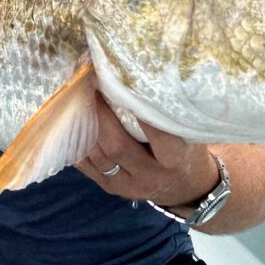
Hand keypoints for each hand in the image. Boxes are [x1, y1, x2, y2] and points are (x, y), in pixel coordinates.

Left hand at [75, 94, 217, 207]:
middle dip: (101, 114)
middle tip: (93, 87)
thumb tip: (146, 76)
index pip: (158, 135)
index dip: (140, 112)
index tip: (125, 86)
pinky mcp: (111, 189)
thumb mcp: (189, 135)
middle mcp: (150, 176)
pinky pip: (88, 167)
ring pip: (99, 156)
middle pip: (117, 146)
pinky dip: (78, 144)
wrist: (185, 188)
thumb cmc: (187, 151)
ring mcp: (128, 186)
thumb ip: (170, 115)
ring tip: (81, 100)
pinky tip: (75, 124)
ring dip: (86, 127)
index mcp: (175, 160)